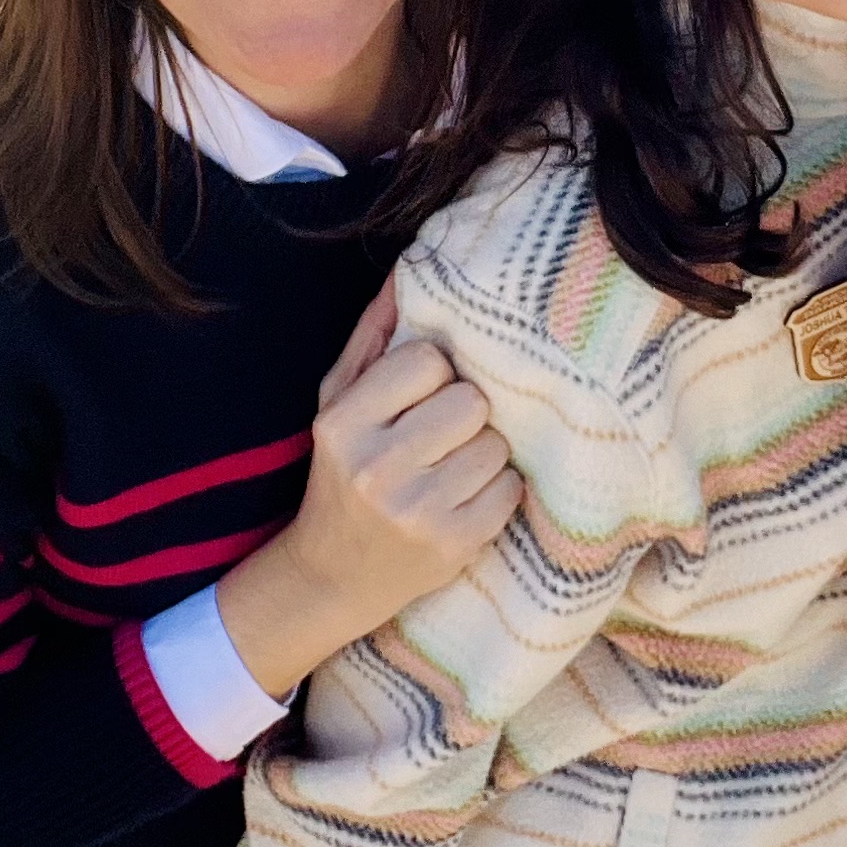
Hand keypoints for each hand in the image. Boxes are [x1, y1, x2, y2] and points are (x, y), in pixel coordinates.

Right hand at [219, 289, 521, 697]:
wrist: (334, 575)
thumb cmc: (342, 474)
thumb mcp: (337, 404)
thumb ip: (372, 338)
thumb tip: (407, 271)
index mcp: (345, 423)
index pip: (428, 361)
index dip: (433, 376)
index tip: (419, 399)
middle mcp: (378, 468)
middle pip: (471, 402)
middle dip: (464, 415)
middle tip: (441, 436)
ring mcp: (419, 510)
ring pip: (496, 444)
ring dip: (484, 452)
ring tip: (452, 469)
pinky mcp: (456, 545)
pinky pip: (511, 489)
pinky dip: (497, 491)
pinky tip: (464, 500)